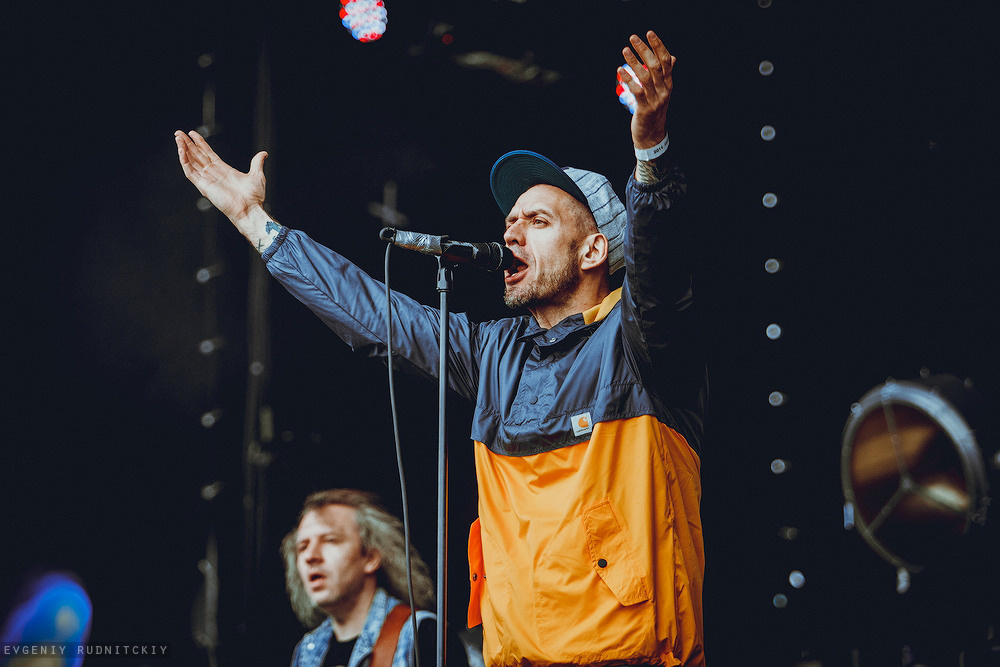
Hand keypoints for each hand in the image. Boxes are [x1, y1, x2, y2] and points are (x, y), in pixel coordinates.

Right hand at [175, 130, 267, 222]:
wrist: (250, 209)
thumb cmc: (254, 197)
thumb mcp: (257, 175)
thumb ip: (256, 162)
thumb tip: (263, 153)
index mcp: (224, 170)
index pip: (207, 154)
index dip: (199, 143)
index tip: (192, 133)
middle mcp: (213, 174)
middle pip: (197, 156)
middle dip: (187, 144)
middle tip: (179, 133)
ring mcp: (207, 180)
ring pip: (191, 162)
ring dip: (183, 149)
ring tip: (178, 138)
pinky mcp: (203, 186)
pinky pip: (190, 172)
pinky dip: (184, 161)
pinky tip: (181, 151)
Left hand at [618, 30, 674, 148]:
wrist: (652, 135)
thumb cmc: (655, 110)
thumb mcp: (662, 92)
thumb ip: (666, 74)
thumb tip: (673, 57)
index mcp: (668, 84)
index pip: (666, 60)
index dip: (658, 46)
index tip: (650, 33)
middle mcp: (664, 90)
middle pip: (655, 65)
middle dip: (644, 50)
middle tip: (633, 38)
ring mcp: (655, 100)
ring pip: (645, 76)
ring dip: (634, 62)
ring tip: (625, 50)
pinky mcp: (645, 109)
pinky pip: (636, 91)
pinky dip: (628, 79)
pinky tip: (620, 71)